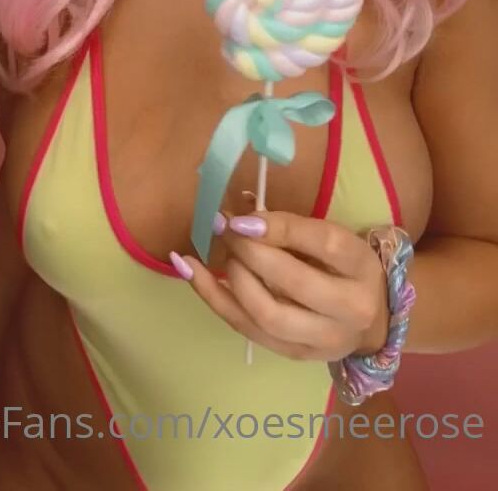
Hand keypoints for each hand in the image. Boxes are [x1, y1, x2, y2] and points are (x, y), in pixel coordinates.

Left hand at [172, 210, 389, 361]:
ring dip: (234, 279)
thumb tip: (240, 208)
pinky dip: (214, 299)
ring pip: (268, 314)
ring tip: (223, 254)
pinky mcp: (296, 355)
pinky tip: (191, 273)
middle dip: (250, 253)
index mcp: (361, 266)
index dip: (280, 229)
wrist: (371, 321)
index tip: (242, 218)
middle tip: (225, 229)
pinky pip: (248, 329)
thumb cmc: (344, 268)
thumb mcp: (331, 238)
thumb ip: (290, 225)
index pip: (323, 244)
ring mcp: (322, 339)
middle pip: (294, 283)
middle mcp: (350, 308)